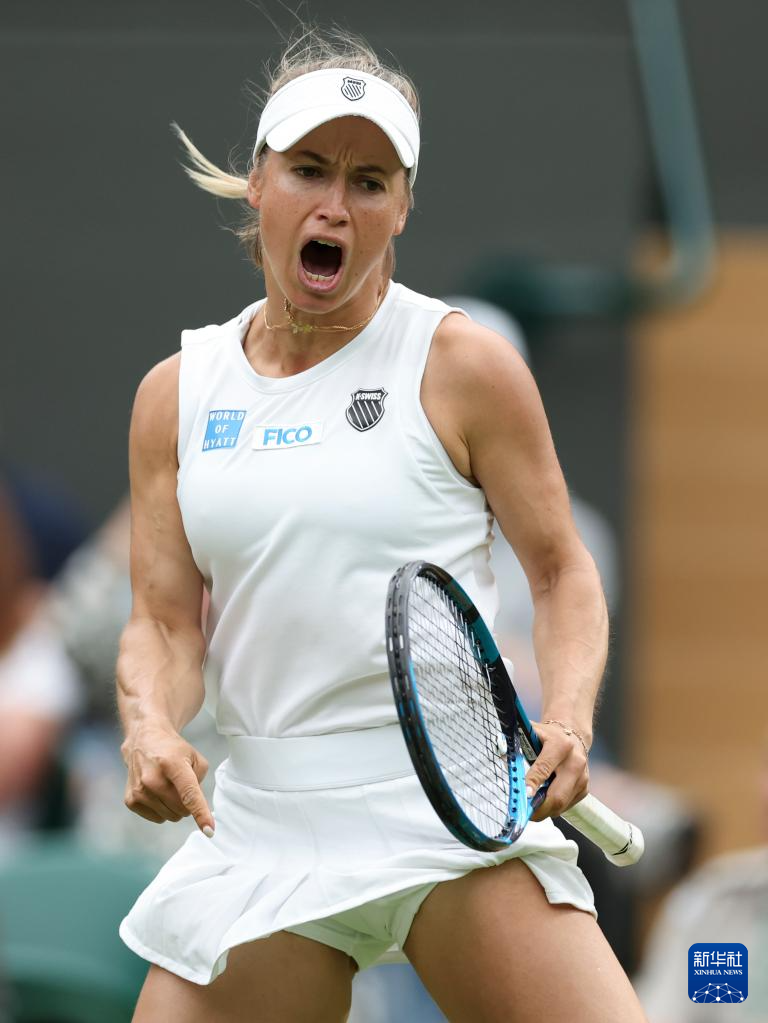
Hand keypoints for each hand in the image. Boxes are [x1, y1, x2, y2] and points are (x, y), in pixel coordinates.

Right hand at [121, 721, 214, 835]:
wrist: (144, 740)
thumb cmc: (174, 751)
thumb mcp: (195, 758)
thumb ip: (200, 783)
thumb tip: (193, 809)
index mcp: (172, 764)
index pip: (189, 794)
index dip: (201, 813)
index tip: (209, 831)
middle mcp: (152, 778)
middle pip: (182, 809)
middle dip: (188, 803)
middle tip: (182, 785)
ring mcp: (139, 790)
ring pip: (171, 817)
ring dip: (175, 806)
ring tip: (168, 785)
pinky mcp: (130, 800)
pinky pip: (158, 818)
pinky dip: (162, 809)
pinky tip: (157, 792)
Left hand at [524, 720, 588, 821]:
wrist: (572, 734)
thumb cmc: (546, 736)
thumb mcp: (531, 733)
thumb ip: (516, 742)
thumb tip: (498, 754)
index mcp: (560, 745)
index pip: (544, 769)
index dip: (532, 784)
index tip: (523, 796)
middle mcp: (575, 762)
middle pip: (557, 795)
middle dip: (539, 809)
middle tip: (523, 813)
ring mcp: (582, 777)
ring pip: (561, 804)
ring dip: (544, 810)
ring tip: (530, 807)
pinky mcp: (584, 788)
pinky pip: (566, 805)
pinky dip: (553, 807)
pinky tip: (544, 799)